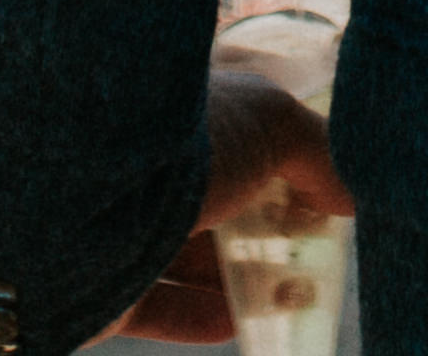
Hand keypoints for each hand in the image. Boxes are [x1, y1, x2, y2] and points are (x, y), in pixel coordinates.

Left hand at [106, 62, 349, 339]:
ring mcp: (111, 223)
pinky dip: (197, 314)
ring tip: (289, 300)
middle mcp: (136, 158)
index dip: (273, 161)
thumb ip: (317, 153)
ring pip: (182, 254)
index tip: (314, 198)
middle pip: (209, 199)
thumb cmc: (186, 141)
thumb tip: (346, 194)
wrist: (81, 198)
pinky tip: (236, 323)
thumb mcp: (272, 122)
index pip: (227, 130)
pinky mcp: (98, 283)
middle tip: (306, 259)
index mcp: (170, 104)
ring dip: (236, 279)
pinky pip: (154, 304)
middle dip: (259, 230)